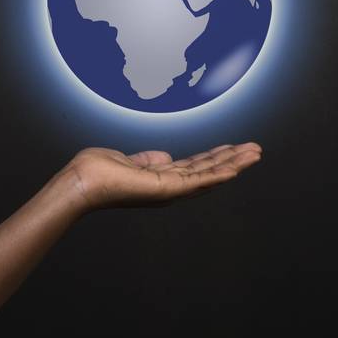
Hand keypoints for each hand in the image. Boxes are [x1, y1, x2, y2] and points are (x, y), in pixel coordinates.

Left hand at [63, 142, 261, 211]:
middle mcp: (168, 187)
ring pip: (209, 175)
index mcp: (160, 179)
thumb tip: (165, 156)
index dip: (215, 158)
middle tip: (255, 150)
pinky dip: (218, 174)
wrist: (81, 182)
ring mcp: (169, 190)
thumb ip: (148, 160)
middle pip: (207, 171)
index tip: (233, 148)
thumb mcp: (128, 160)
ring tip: (255, 153)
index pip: (194, 167)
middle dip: (232, 160)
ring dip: (233, 164)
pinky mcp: (167, 189)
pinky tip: (236, 168)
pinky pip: (199, 181)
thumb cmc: (95, 173)